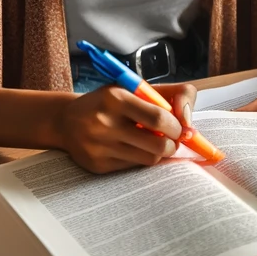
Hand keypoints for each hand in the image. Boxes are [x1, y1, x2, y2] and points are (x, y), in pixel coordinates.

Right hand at [57, 81, 197, 173]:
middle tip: (172, 139)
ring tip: (155, 142)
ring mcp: (99, 147)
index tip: (181, 127)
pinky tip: (134, 148)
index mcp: (116, 97)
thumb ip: (169, 95)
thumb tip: (189, 121)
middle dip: (173, 144)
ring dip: (159, 153)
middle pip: (158, 145)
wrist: (67, 120)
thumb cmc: (110, 102)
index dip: (177, 126)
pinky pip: (133, 167)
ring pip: (149, 159)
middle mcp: (104, 123)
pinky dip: (141, 158)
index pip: (160, 118)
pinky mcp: (97, 165)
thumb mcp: (135, 88)